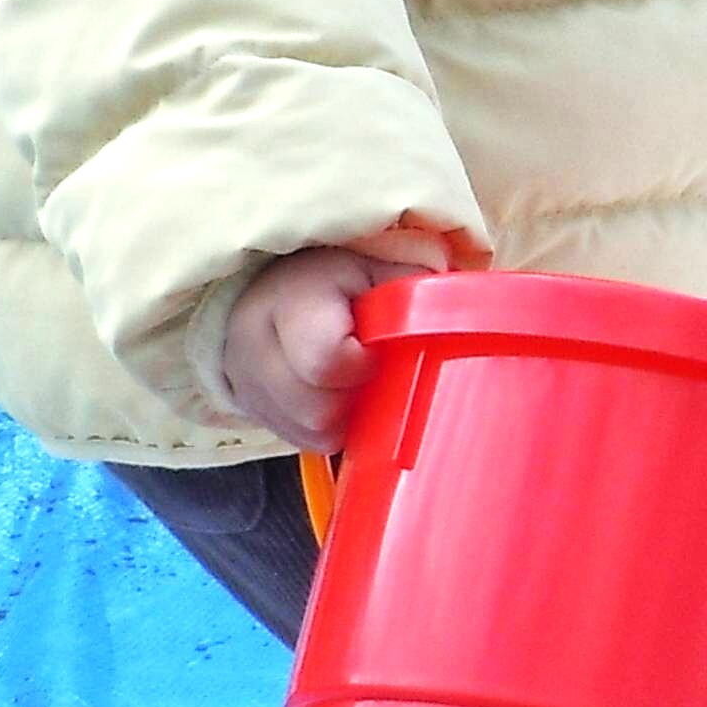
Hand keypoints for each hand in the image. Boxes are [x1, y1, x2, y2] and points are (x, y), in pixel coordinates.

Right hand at [222, 232, 455, 453]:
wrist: (270, 284)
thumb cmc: (338, 277)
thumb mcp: (373, 265)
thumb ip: (409, 285)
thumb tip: (460, 307)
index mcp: (290, 300)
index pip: (324, 360)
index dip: (361, 365)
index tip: (375, 352)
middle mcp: (254, 344)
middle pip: (316, 411)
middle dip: (354, 398)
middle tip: (368, 371)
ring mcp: (246, 382)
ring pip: (309, 434)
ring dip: (342, 417)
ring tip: (353, 382)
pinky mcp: (251, 409)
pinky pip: (299, 441)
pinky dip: (325, 427)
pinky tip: (334, 395)